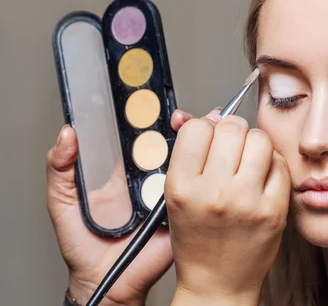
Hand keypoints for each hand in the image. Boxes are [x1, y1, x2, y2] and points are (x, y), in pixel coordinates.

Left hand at [46, 109, 197, 304]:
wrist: (107, 282)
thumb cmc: (84, 248)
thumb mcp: (63, 204)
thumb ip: (59, 169)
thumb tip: (66, 134)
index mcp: (124, 175)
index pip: (140, 138)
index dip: (149, 119)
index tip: (152, 104)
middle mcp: (149, 181)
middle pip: (170, 145)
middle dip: (181, 125)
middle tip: (181, 116)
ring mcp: (168, 194)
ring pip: (188, 162)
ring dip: (199, 143)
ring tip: (200, 128)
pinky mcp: (182, 209)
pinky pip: (197, 188)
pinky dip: (205, 173)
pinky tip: (208, 157)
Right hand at [165, 114, 290, 304]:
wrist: (218, 282)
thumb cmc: (197, 237)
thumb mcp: (177, 194)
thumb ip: (189, 151)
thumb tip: (209, 113)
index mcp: (182, 188)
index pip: (197, 128)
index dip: (205, 128)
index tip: (208, 140)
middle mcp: (213, 194)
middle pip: (232, 127)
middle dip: (232, 132)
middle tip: (231, 148)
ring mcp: (247, 202)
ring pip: (260, 139)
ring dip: (255, 143)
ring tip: (248, 160)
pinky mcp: (275, 210)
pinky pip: (280, 163)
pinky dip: (272, 164)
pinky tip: (262, 177)